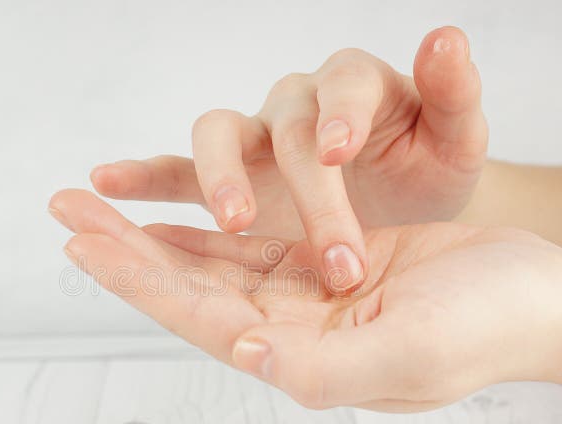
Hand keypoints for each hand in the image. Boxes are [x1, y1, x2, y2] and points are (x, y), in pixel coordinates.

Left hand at [49, 190, 561, 410]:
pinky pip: (247, 246)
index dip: (138, 281)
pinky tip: (168, 217)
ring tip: (99, 206)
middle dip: (124, 248)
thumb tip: (245, 352)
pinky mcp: (323, 263)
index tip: (83, 244)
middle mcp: (290, 329)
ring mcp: (304, 297)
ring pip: (208, 262)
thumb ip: (324, 366)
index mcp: (301, 355)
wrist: (537, 299)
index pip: (197, 315)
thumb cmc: (488, 329)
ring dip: (151, 234)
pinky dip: (203, 228)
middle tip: (67, 210)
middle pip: (186, 286)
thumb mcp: (409, 353)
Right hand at [89, 26, 487, 294]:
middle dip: (306, 189)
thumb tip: (447, 35)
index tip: (339, 151)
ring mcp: (254, 140)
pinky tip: (105, 183)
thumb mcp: (456, 139)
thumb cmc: (428, 168)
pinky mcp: (225, 179)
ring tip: (231, 220)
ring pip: (217, 135)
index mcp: (354, 87)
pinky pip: (175, 172)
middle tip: (329, 251)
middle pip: (284, 127)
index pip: (343, 86)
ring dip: (216, 174)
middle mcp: (296, 105)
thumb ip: (454, 94)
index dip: (339, 113)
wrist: (403, 207)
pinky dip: (142, 177)